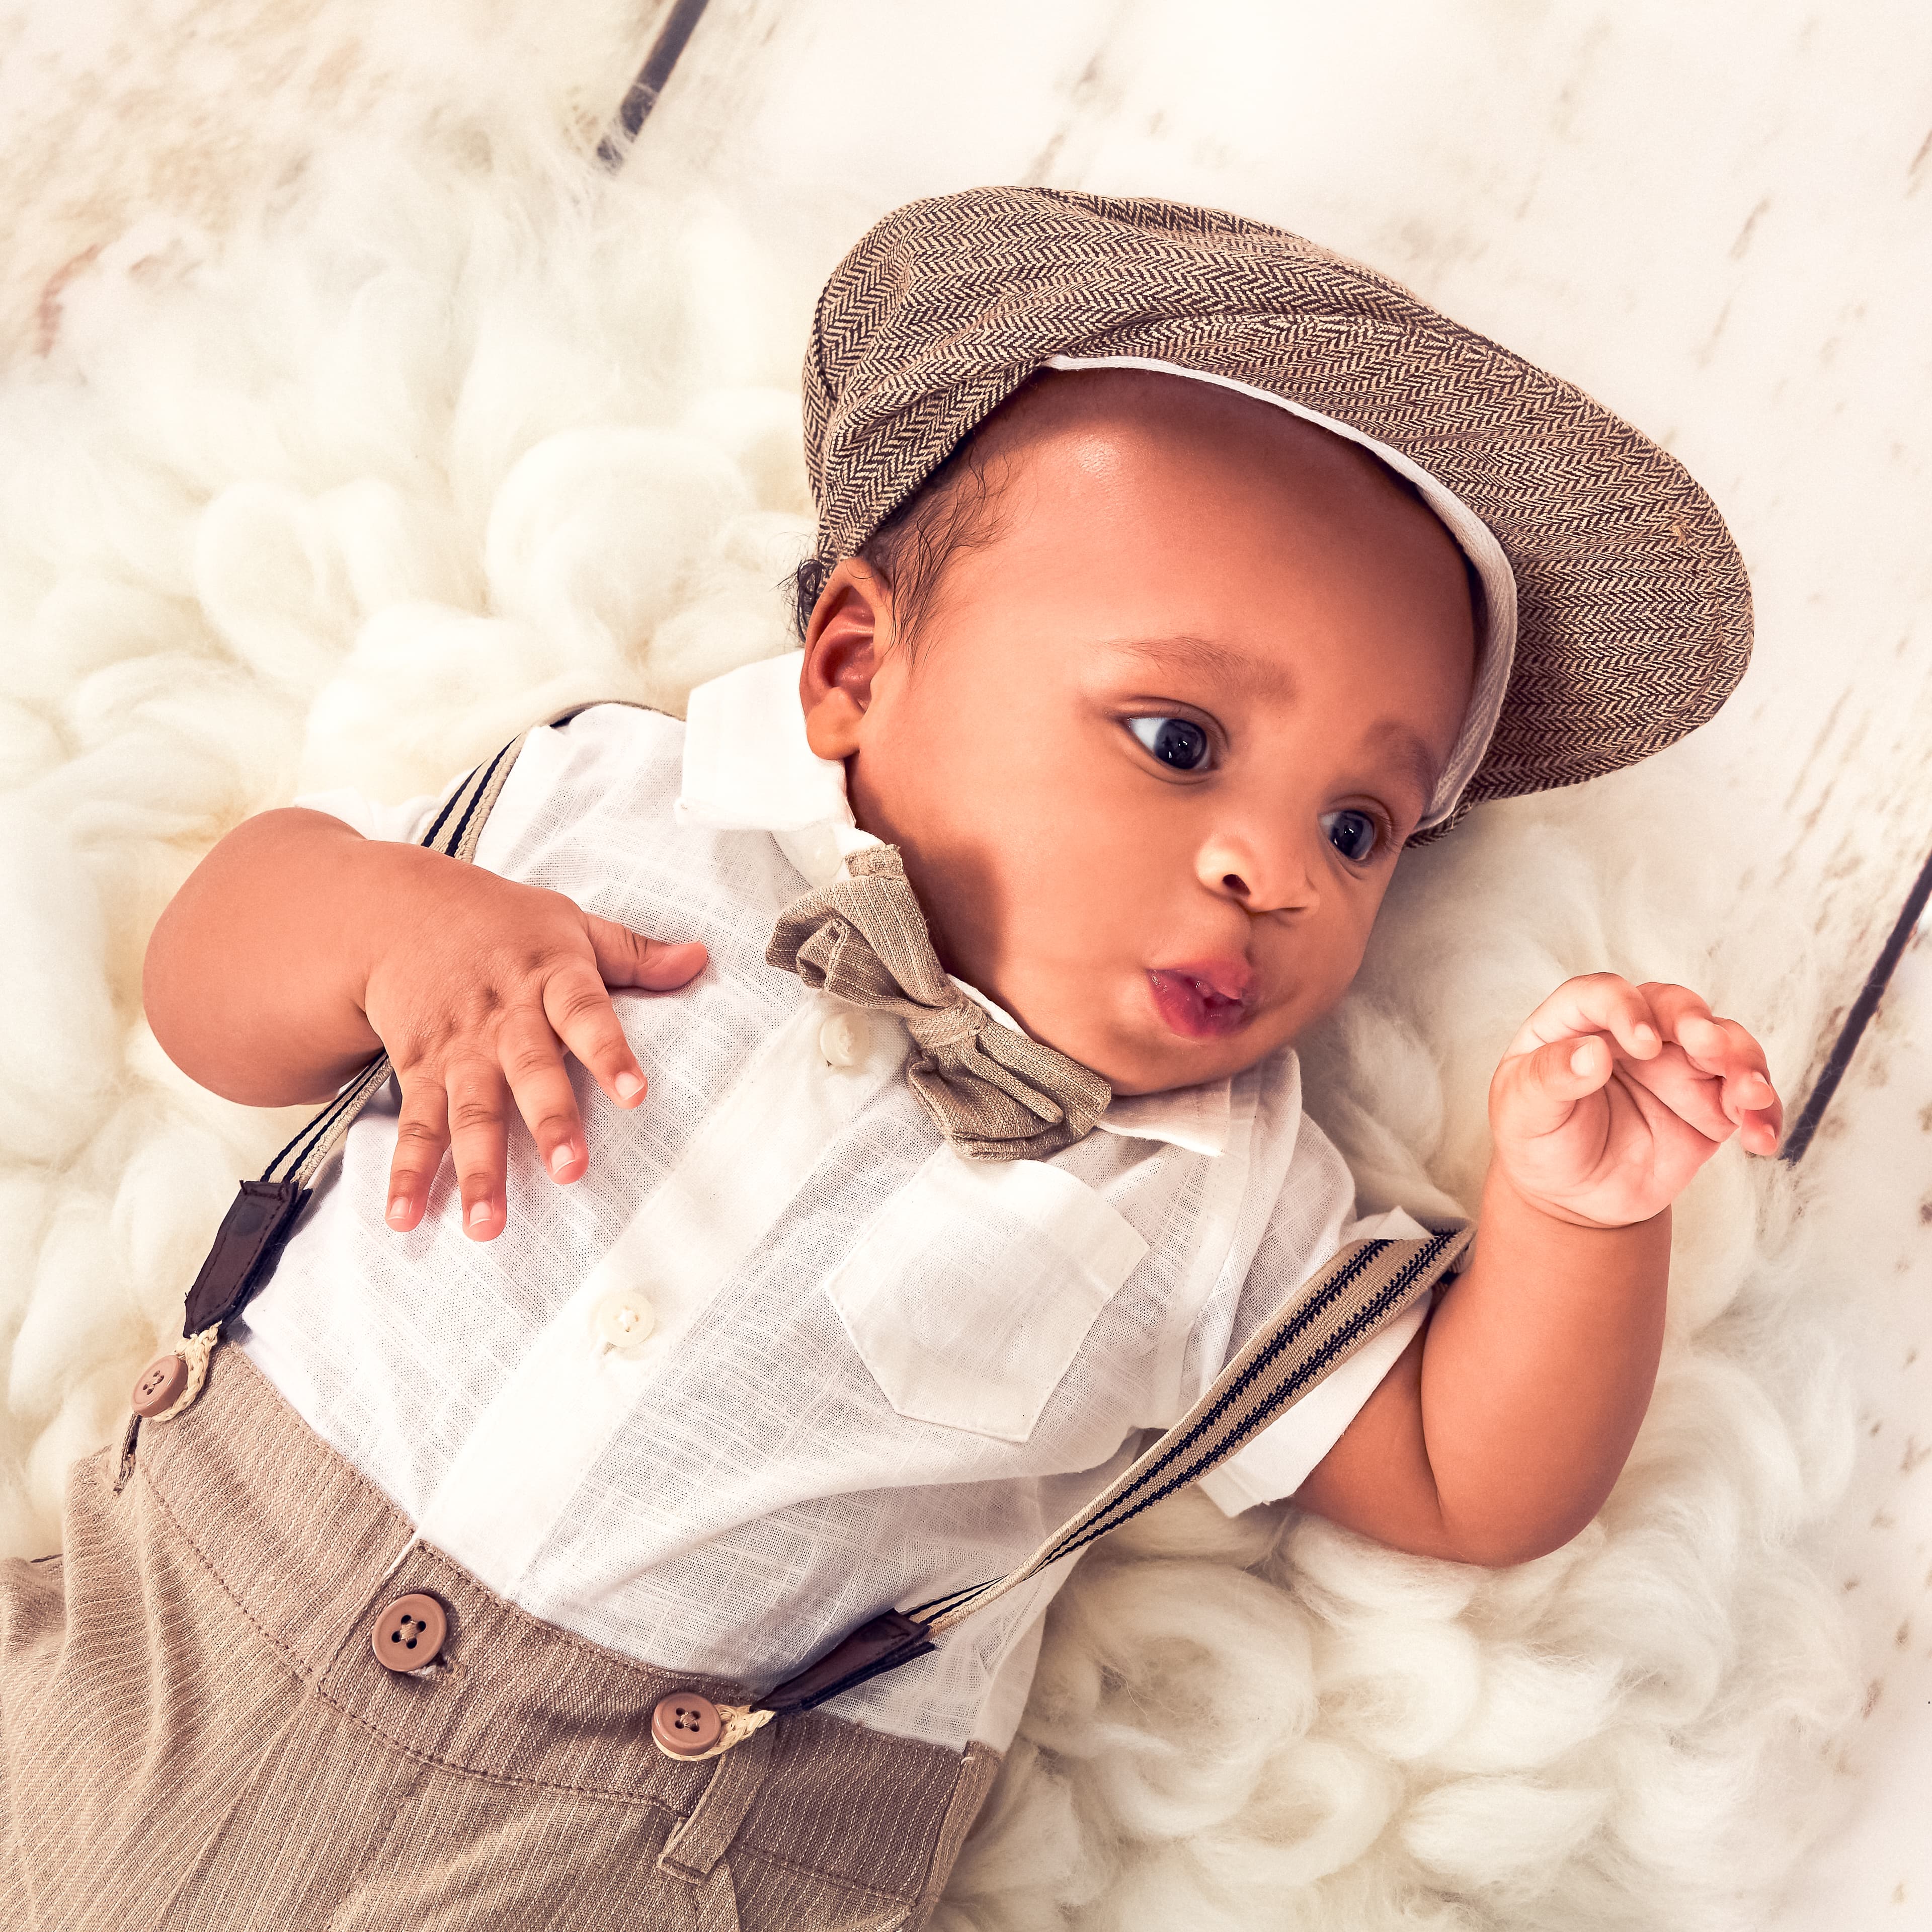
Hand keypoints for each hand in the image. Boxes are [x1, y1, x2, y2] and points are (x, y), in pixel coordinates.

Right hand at [359, 848, 706, 1241]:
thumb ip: (635, 952)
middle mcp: (503, 1017)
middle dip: (548, 1122)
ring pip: (469, 1111)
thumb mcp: (572, 924)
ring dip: (477, 1168)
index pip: (585, 1014)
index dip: (610, 1053)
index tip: (636, 1094)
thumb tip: (699, 958)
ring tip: (487, 1224)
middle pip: (529, 1071)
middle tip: (571, 1170)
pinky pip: (415, 1125)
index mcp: (549, 978)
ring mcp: (458, 1048)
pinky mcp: (419, 1069)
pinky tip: (405, 1215)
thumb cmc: (505, 924)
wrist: (403, 912)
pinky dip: (407, 1172)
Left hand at [1488, 974, 1782, 1227]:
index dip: (1625, 1008)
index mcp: (1577, 1022)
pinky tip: (1761, 1138)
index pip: (1604, 993)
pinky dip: (1763, 1113)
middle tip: (1711, 1047)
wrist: (1572, 1195)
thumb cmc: (1539, 1140)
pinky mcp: (1710, 1104)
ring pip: (1725, 1043)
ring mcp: (1677, 1065)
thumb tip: (1590, 1055)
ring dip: (1745, 1063)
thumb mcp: (1524, 1111)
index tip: (1642, 1042)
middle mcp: (1634, 1033)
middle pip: (1675, 1006)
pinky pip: (1747, 1098)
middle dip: (1700, 1023)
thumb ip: (1551, 1078)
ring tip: (1749, 1096)